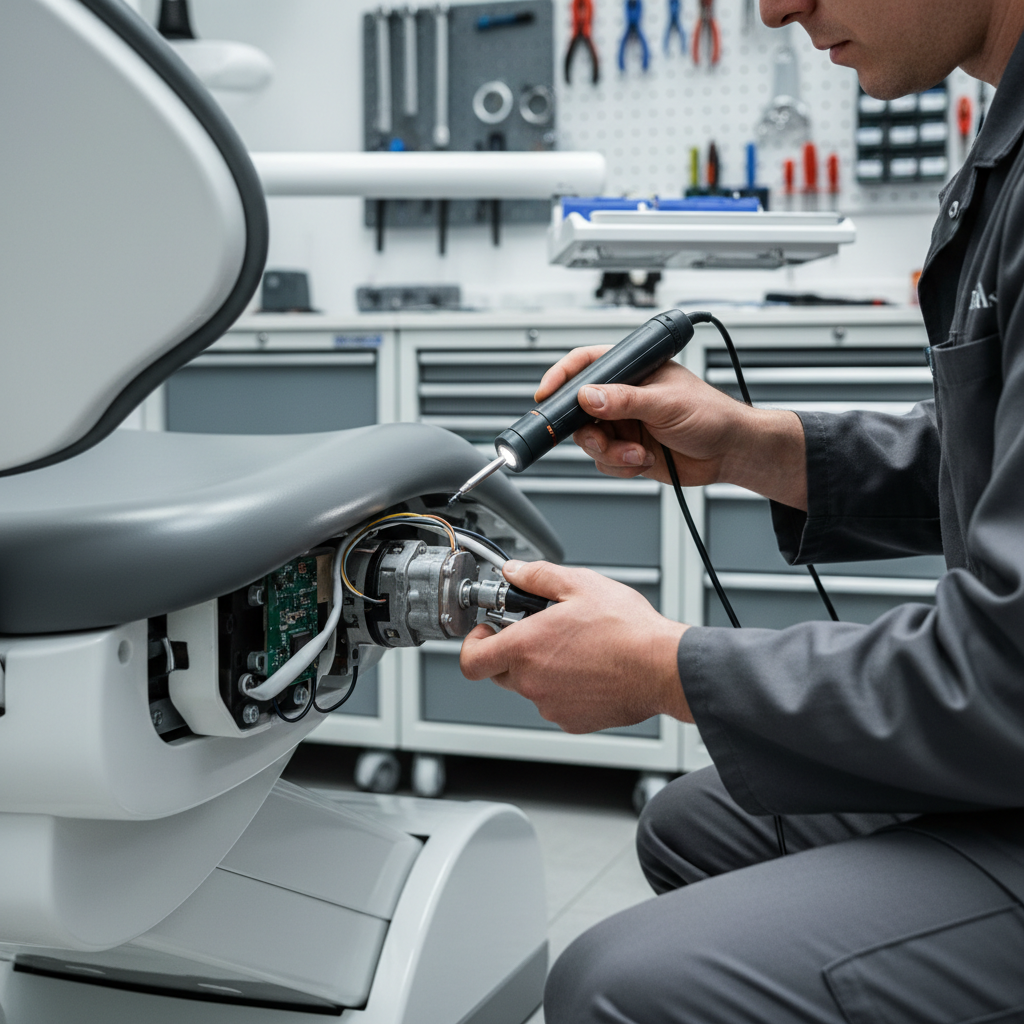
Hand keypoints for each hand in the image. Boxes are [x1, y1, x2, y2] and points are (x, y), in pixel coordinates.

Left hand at [460, 560, 691, 733]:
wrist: (662, 667)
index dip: (474, 643)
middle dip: (513, 651)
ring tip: (576, 647)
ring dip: (542, 668)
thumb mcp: (579, 584)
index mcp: (524, 648)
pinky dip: (565, 687)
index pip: (471, 659)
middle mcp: (532, 682)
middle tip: (540, 631)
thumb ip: (537, 575)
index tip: (489, 630)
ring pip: (531, 686)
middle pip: (500, 671)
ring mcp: (551, 705)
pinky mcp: (573, 721)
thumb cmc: (626, 629)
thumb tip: (513, 571)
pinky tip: (590, 668)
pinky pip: (556, 703)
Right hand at [535, 345, 807, 508]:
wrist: (730, 453)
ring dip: (610, 453)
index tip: (546, 394)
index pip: (586, 364)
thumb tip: (587, 397)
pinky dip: (621, 467)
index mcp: (633, 370)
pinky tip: (645, 461)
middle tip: (601, 439)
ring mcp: (624, 425)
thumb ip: (624, 401)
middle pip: (579, 411)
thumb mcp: (665, 403)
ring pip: (590, 442)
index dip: (561, 377)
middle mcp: (623, 397)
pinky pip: (605, 463)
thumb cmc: (711, 415)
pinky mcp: (628, 451)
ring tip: (638, 454)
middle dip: (590, 432)